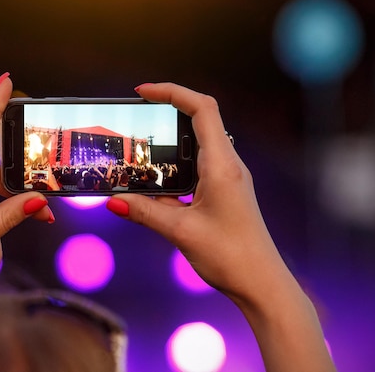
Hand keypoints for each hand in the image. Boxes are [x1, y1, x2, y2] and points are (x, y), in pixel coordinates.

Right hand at [106, 82, 335, 371]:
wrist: (261, 284)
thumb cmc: (231, 257)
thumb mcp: (180, 231)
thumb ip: (144, 212)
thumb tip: (113, 199)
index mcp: (222, 166)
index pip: (202, 109)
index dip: (172, 91)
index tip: (142, 91)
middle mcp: (229, 165)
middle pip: (201, 118)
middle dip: (168, 109)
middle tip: (137, 115)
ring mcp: (228, 177)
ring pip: (198, 142)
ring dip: (171, 137)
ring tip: (140, 145)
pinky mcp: (225, 191)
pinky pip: (198, 164)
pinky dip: (175, 162)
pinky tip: (155, 179)